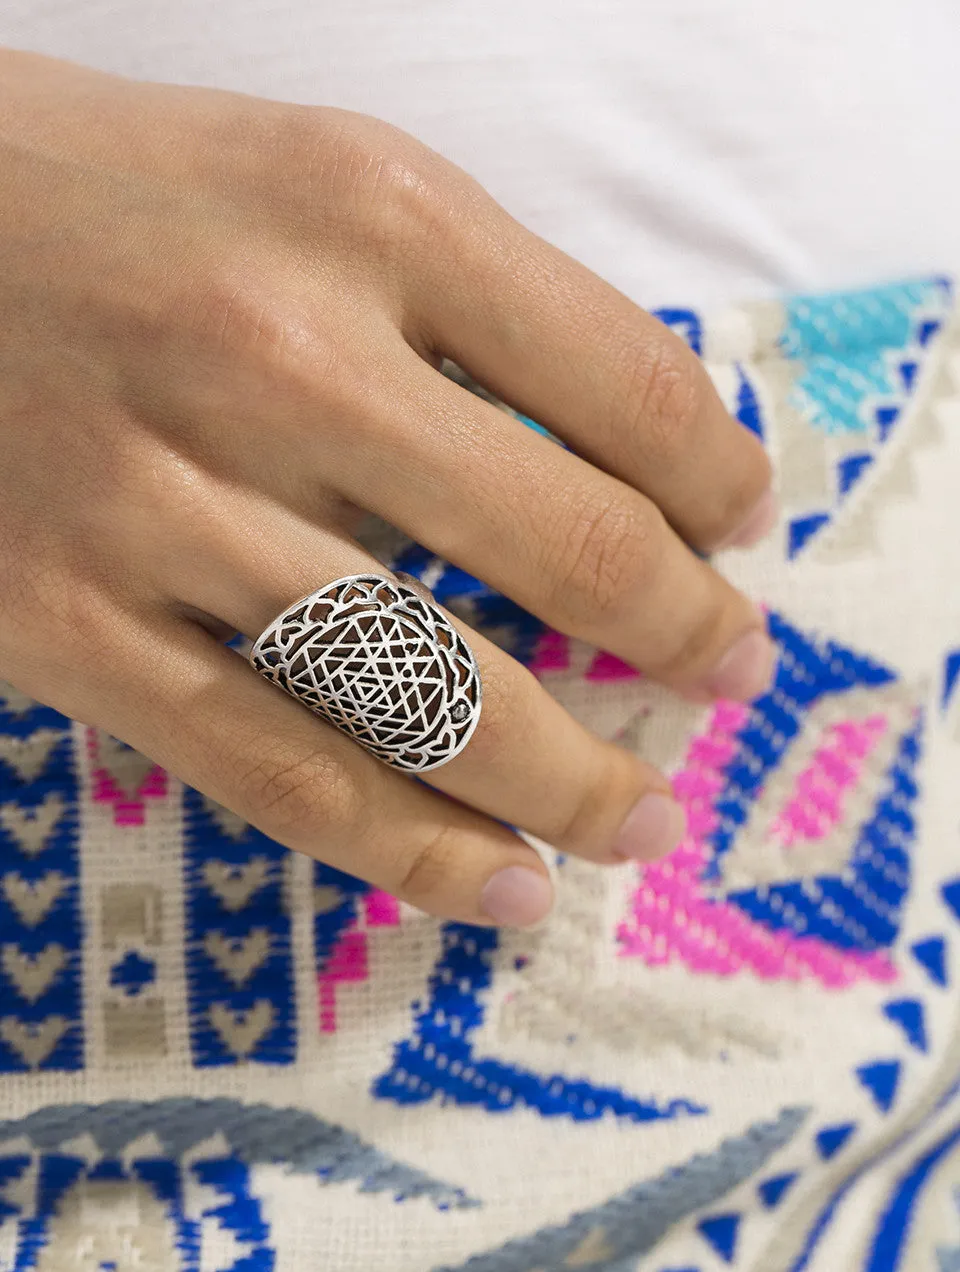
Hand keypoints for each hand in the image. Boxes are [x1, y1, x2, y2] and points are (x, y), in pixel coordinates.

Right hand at [0, 47, 774, 926]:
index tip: (742, 526)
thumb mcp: (324, 180)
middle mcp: (276, 358)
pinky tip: (506, 889)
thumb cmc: (127, 199)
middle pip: (564, 547)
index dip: (719, 477)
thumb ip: (480, 306)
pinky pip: (281, 774)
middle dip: (684, 633)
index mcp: (367, 215)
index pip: (626, 380)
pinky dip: (416, 851)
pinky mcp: (64, 627)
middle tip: (729, 671)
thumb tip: (639, 455)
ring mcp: (161, 506)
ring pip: (431, 697)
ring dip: (574, 780)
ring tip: (643, 820)